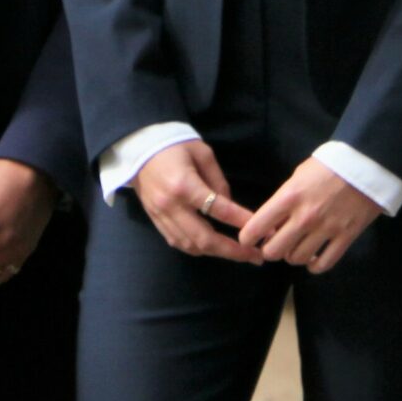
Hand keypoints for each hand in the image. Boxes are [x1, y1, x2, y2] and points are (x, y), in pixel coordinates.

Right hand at [131, 140, 261, 263]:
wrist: (139, 147)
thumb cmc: (175, 145)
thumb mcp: (203, 153)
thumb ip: (219, 181)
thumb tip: (231, 207)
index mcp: (185, 185)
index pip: (218, 210)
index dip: (241, 221)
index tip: (262, 230)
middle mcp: (171, 206)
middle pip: (204, 239)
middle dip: (232, 251)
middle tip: (255, 256)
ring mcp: (161, 216)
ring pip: (191, 246)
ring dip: (216, 253)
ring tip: (239, 254)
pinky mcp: (155, 220)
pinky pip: (177, 242)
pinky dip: (197, 249)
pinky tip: (213, 248)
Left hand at [238, 158, 380, 273]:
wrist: (367, 163)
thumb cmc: (329, 165)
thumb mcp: (299, 175)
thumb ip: (284, 200)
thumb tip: (273, 223)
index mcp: (289, 197)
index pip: (256, 227)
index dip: (248, 237)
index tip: (249, 239)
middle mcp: (304, 217)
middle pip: (274, 251)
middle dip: (270, 250)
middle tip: (275, 244)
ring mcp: (326, 229)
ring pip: (297, 259)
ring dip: (293, 256)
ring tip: (297, 247)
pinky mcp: (346, 237)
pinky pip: (324, 264)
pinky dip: (315, 266)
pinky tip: (314, 259)